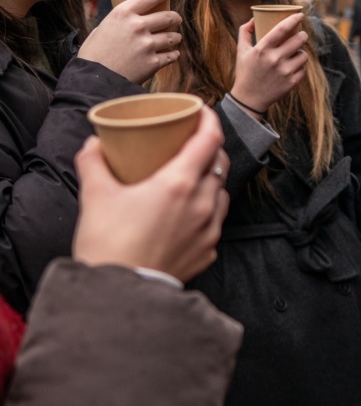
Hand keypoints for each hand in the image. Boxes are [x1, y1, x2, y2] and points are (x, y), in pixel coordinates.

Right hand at [73, 105, 229, 282]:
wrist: (120, 294)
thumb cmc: (109, 245)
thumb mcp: (95, 196)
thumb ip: (93, 162)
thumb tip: (94, 144)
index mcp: (179, 184)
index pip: (209, 139)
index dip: (208, 119)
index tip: (200, 111)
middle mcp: (202, 205)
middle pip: (220, 163)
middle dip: (211, 147)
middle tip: (192, 141)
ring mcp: (209, 230)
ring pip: (221, 192)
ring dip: (211, 178)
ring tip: (193, 175)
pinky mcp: (208, 251)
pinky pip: (216, 221)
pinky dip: (207, 208)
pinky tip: (190, 211)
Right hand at [79, 0, 181, 83]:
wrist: (94, 80)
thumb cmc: (94, 53)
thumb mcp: (103, 27)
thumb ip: (121, 20)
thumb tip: (136, 15)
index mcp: (123, 13)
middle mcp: (137, 26)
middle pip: (168, 17)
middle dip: (175, 18)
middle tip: (176, 19)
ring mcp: (147, 44)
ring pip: (173, 37)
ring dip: (175, 37)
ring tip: (174, 39)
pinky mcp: (153, 62)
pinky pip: (171, 55)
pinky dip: (173, 55)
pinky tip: (172, 54)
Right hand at [231, 13, 307, 115]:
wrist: (249, 99)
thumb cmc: (245, 72)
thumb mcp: (241, 51)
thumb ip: (245, 31)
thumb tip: (255, 17)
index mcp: (262, 49)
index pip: (282, 28)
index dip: (294, 19)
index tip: (300, 15)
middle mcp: (274, 59)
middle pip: (298, 40)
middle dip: (303, 35)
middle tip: (301, 35)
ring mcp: (284, 72)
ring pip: (303, 55)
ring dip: (301, 52)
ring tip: (296, 52)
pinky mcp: (291, 83)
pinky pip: (303, 69)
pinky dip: (300, 66)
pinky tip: (294, 66)